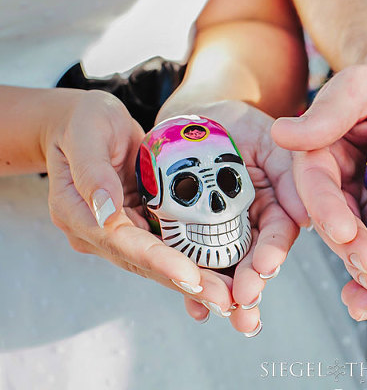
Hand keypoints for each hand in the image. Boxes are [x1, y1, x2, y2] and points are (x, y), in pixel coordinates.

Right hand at [44, 90, 233, 310]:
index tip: (190, 276)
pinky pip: (169, 248)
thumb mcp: (87, 132)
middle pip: (146, 263)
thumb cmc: (83, 122)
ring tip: (230, 298)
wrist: (80, 126)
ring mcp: (119, 233)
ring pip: (160, 263)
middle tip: (225, 301)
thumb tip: (106, 210)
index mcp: (78, 213)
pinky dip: (194, 262)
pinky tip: (223, 276)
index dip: (158, 261)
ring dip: (195, 281)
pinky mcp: (139, 226)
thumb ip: (93, 171)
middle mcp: (98, 231)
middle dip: (187, 282)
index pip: (122, 243)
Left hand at [159, 100, 306, 333]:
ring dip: (221, 296)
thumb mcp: (274, 144)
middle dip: (248, 287)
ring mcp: (215, 234)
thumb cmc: (241, 127)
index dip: (272, 252)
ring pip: (220, 269)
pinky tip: (192, 306)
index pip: (277, 235)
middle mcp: (249, 228)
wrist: (195, 119)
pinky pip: (185, 261)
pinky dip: (187, 284)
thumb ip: (290, 175)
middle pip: (250, 263)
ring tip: (222, 313)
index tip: (265, 267)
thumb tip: (309, 218)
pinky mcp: (183, 235)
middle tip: (245, 307)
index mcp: (275, 209)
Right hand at [271, 59, 366, 297]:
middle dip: (351, 249)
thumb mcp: (360, 86)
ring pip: (359, 238)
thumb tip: (282, 133)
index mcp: (319, 154)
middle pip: (336, 222)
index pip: (316, 185)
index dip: (326, 210)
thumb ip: (329, 112)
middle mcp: (335, 183)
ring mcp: (360, 200)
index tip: (344, 230)